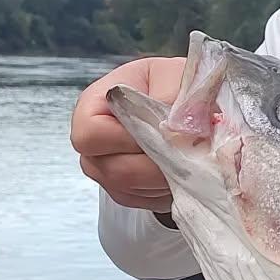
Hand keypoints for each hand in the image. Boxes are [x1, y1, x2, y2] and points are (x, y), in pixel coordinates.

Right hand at [70, 55, 186, 212]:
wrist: (189, 104)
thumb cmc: (177, 86)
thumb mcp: (178, 77)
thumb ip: (173, 99)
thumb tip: (174, 128)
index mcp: (97, 104)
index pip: (90, 135)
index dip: (126, 139)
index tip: (160, 131)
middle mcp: (95, 141)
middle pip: (111, 170)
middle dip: (156, 162)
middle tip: (187, 148)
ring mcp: (108, 169)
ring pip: (131, 190)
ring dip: (166, 177)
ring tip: (188, 155)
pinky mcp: (128, 191)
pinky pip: (145, 201)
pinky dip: (168, 189)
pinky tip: (182, 169)